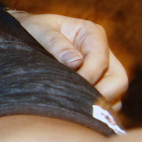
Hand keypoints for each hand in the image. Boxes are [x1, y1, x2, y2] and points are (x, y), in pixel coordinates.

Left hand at [10, 11, 128, 105]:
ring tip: (70, 107)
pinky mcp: (97, 86)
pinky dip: (92, 110)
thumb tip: (75, 62)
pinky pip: (105, 104)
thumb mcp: (38, 31)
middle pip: (118, 81)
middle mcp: (103, 52)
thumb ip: (55, 43)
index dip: (88, 76)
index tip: (68, 88)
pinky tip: (72, 110)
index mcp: (92, 33)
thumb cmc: (31, 31)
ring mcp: (103, 71)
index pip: (100, 60)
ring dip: (96, 105)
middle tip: (75, 104)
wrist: (23, 37)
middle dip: (100, 95)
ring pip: (114, 96)